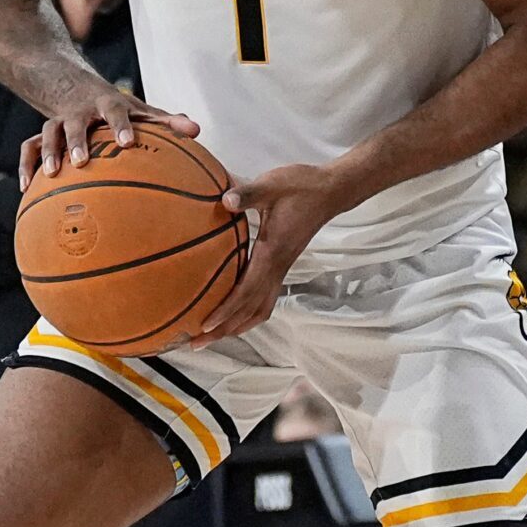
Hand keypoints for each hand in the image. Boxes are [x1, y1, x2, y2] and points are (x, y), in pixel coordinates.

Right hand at [16, 84, 201, 187]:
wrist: (72, 86)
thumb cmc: (116, 108)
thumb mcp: (140, 109)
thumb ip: (166, 120)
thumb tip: (197, 131)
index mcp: (108, 105)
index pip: (117, 111)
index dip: (121, 126)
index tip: (127, 143)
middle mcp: (81, 112)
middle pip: (76, 123)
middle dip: (77, 141)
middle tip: (81, 161)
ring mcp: (59, 122)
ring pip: (49, 133)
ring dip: (49, 153)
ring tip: (51, 175)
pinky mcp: (43, 134)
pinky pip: (29, 148)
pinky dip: (27, 166)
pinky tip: (27, 189)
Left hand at [196, 164, 350, 344]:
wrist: (330, 191)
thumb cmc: (301, 186)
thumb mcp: (272, 184)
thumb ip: (248, 193)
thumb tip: (224, 201)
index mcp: (272, 254)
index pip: (247, 291)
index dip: (226, 311)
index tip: (205, 326)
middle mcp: (278, 268)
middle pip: (250, 310)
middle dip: (224, 329)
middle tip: (196, 343)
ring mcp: (281, 269)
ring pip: (258, 309)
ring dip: (235, 326)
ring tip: (211, 337)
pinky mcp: (282, 265)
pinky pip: (264, 299)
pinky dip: (246, 313)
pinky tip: (232, 313)